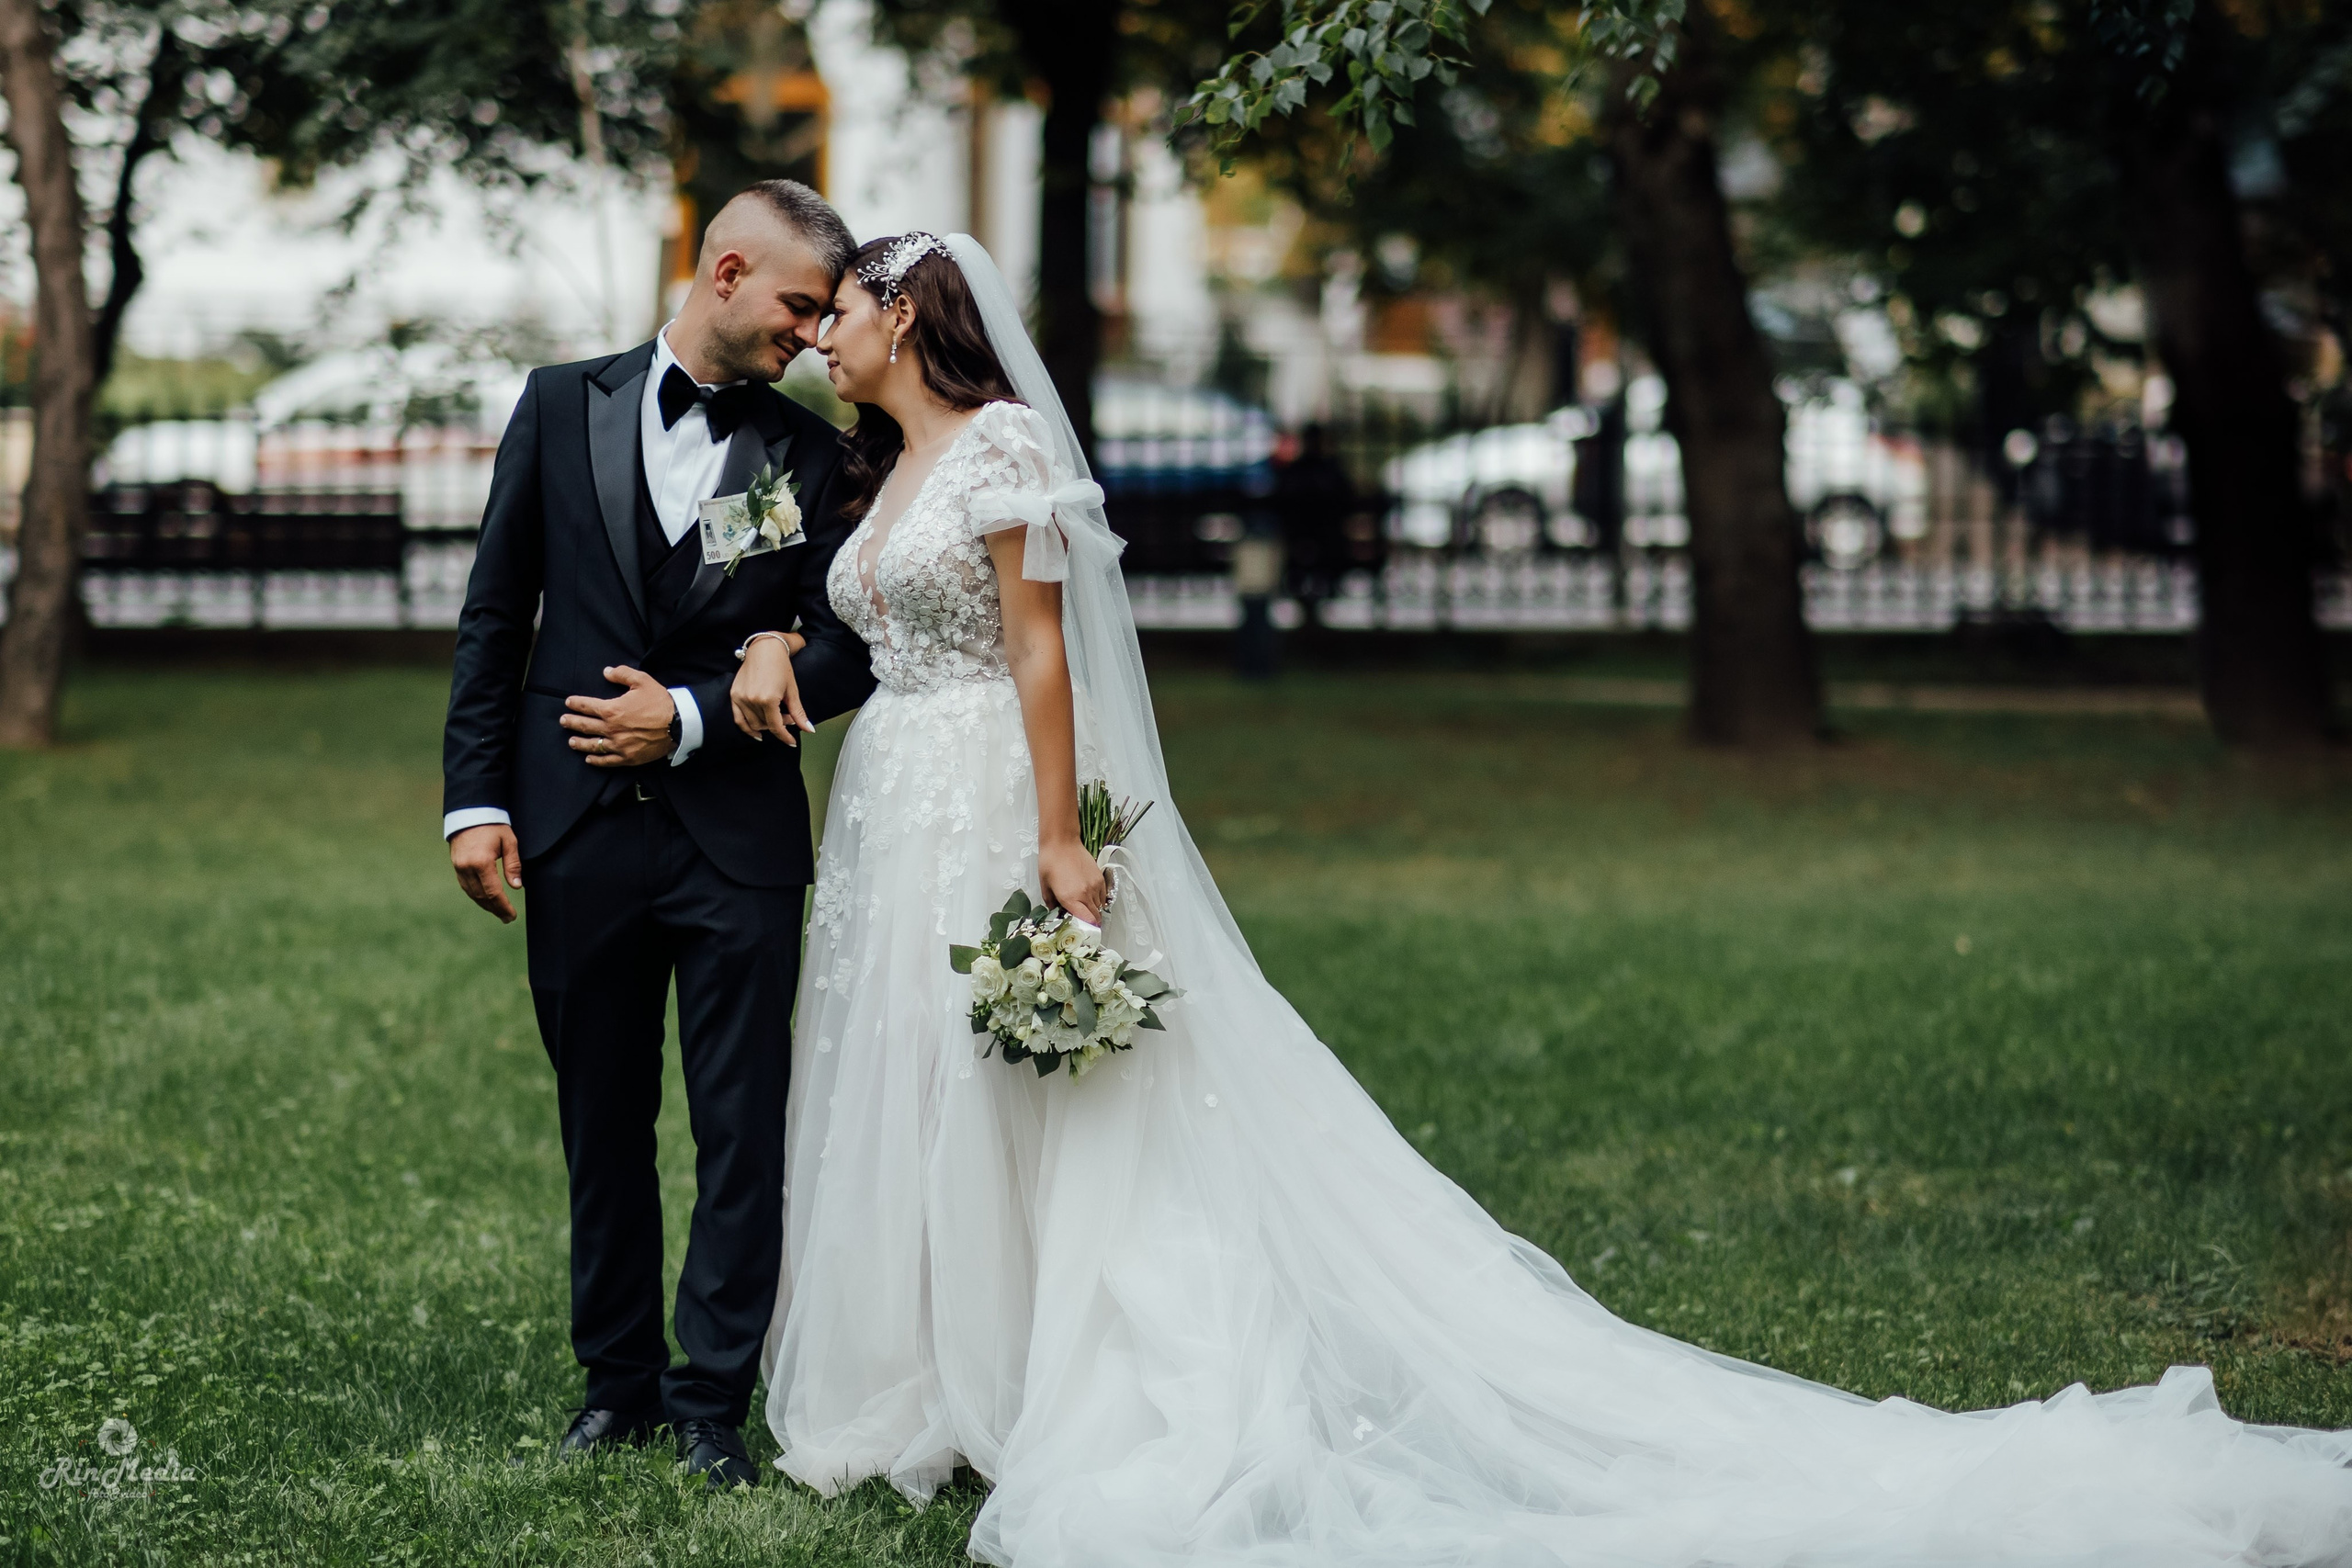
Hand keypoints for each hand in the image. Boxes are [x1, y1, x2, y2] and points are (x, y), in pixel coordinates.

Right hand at [450, 823, 521, 922]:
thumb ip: (513, 865)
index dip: (503, 906)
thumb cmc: (493, 825)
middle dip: (496, 909)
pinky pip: (466, 886)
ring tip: (499, 912)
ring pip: (472, 894)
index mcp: (482, 862)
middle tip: (507, 918)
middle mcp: (467, 867)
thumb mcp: (509, 841)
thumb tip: (516, 887)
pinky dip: (476, 896)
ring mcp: (459, 867)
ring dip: (485, 905)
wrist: (470, 812)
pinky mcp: (456, 866)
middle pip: (482, 896)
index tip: (512, 916)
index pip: (494, 892)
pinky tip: (486, 900)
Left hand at [562, 666, 676, 766]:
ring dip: (579, 743)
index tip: (569, 703)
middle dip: (571, 722)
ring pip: (592, 745)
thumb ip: (622, 674)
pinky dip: (596, 760)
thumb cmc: (660, 701)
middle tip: (563, 721)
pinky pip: (607, 760)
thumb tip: (607, 672)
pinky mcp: (628, 757)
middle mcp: (611, 729)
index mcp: (612, 709)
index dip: (575, 704)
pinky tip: (589, 759)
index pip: (586, 706)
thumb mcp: (642, 680)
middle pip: (585, 726)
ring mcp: (619, 745)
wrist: (679, 724)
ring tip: (571, 741)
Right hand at [730, 635, 812, 746]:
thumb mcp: (792, 691)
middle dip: (780, 725)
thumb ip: (798, 713)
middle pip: (766, 725)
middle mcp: (752, 700)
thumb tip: (809, 730)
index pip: (776, 727)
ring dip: (766, 725)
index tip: (792, 742)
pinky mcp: (734, 695)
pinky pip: (738, 719)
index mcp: (767, 699)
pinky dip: (746, 728)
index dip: (785, 737)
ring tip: (776, 716)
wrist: (765, 649)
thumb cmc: (781, 667)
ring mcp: (741, 698)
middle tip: (789, 717)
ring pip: (753, 724)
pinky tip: (756, 733)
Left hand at [1039, 837, 1105, 925]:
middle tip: (1082, 923)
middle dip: (1090, 923)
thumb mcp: (1045, 886)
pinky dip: (1098, 900)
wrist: (1061, 842)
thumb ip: (1051, 903)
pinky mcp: (1099, 877)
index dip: (1087, 930)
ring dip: (1093, 911)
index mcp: (1071, 898)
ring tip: (1083, 908)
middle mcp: (1086, 893)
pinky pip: (1103, 895)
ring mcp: (1095, 885)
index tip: (1083, 932)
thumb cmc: (1050, 862)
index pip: (1087, 921)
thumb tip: (1056, 912)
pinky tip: (1088, 897)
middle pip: (1095, 917)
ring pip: (1099, 907)